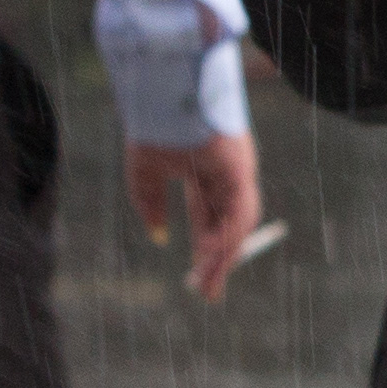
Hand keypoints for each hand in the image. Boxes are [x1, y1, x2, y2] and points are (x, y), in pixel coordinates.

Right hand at [127, 131, 265, 301]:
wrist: (160, 95)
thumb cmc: (153, 126)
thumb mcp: (144, 175)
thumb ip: (150, 205)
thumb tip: (160, 238)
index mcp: (204, 172)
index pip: (209, 218)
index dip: (204, 249)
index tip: (198, 278)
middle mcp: (225, 175)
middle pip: (227, 226)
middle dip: (218, 261)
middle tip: (208, 292)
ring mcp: (236, 171)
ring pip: (236, 223)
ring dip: (224, 255)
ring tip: (207, 282)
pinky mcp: (242, 168)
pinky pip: (240, 211)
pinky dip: (228, 236)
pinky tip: (209, 255)